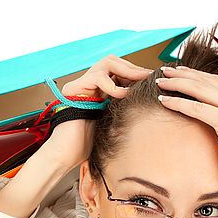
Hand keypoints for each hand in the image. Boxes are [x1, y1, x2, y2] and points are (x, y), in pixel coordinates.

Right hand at [45, 55, 152, 169]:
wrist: (66, 155)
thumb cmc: (88, 146)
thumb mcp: (114, 122)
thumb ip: (124, 108)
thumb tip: (146, 98)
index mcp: (98, 92)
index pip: (118, 72)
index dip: (135, 74)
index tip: (151, 80)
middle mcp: (88, 85)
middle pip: (112, 62)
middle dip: (132, 68)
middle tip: (147, 78)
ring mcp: (80, 86)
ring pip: (106, 63)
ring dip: (127, 71)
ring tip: (139, 83)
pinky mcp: (73, 89)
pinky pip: (98, 77)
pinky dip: (114, 85)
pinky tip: (123, 95)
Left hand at [155, 66, 217, 198]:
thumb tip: (217, 118)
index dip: (197, 75)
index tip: (180, 72)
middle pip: (208, 81)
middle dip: (184, 74)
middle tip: (165, 70)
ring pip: (202, 90)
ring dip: (178, 84)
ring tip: (161, 82)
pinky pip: (198, 109)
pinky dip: (179, 103)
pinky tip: (165, 102)